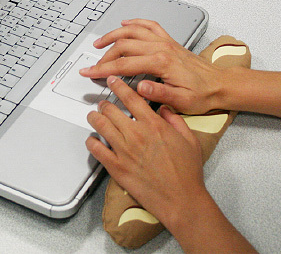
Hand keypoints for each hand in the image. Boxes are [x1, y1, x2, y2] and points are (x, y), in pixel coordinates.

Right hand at [79, 19, 224, 114]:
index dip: (103, 69)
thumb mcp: (180, 101)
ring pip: (133, 31)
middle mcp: (161, 48)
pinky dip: (135, 22)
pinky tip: (125, 24)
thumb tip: (139, 87)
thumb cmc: (202, 94)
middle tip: (93, 66)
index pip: (124, 65)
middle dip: (104, 56)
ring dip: (114, 35)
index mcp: (161, 63)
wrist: (220, 85)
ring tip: (100, 43)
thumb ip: (158, 93)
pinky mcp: (169, 41)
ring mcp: (165, 42)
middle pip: (124, 47)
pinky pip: (149, 25)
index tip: (89, 72)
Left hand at [86, 76, 207, 229]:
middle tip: (103, 103)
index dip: (119, 87)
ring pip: (101, 125)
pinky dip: (91, 142)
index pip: (131, 98)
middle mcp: (136, 135)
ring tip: (93, 116)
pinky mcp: (117, 167)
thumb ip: (175, 119)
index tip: (113, 81)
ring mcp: (124, 151)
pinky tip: (93, 140)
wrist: (181, 199)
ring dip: (95, 118)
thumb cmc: (186, 173)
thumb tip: (165, 108)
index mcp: (153, 125)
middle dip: (104, 104)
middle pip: (111, 110)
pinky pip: (96, 150)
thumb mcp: (189, 139)